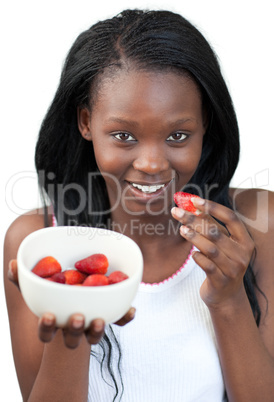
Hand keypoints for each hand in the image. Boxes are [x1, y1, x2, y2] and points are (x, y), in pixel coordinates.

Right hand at [8, 259, 135, 347]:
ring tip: (98, 319)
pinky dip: (125, 317)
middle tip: (77, 317)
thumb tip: (12, 264)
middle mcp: (73, 327)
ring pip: (94, 334)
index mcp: (54, 321)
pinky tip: (130, 310)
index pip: (46, 332)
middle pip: (72, 338)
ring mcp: (91, 323)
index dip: (46, 328)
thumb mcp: (39, 281)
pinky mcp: (109, 315)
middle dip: (75, 330)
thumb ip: (25, 276)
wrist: (78, 285)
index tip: (48, 316)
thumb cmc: (54, 287)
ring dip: (97, 330)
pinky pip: (118, 320)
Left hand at [171, 198, 254, 308]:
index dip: (213, 207)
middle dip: (194, 220)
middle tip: (176, 211)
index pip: (231, 218)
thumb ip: (211, 226)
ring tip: (181, 229)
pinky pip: (207, 266)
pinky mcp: (221, 281)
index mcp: (244, 240)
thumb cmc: (222, 264)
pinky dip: (198, 257)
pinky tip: (192, 254)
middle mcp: (242, 254)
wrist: (226, 296)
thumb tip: (194, 207)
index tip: (194, 200)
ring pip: (211, 248)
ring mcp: (233, 269)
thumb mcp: (221, 244)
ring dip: (194, 237)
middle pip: (216, 232)